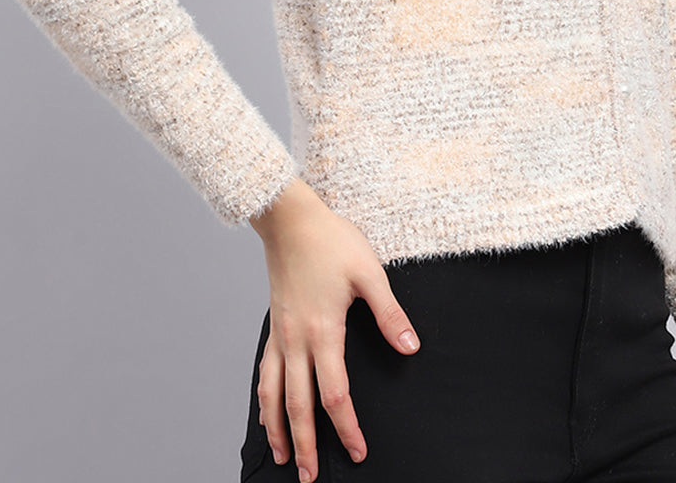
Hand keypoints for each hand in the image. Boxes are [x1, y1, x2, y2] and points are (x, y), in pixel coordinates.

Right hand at [249, 179, 420, 481]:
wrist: (290, 219)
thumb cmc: (332, 241)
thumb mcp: (369, 272)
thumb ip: (390, 312)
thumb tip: (410, 346)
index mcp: (323, 332)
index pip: (335, 394)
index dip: (347, 427)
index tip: (358, 452)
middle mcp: (297, 340)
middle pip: (299, 406)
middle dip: (307, 445)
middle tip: (311, 478)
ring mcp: (281, 334)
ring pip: (274, 394)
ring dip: (278, 428)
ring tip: (282, 457)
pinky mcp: (274, 325)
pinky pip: (265, 371)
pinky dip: (265, 398)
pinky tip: (267, 409)